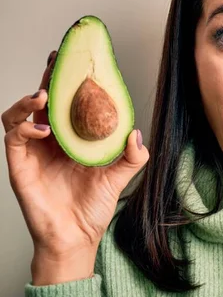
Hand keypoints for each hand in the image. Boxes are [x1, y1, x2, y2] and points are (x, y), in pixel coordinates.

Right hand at [2, 51, 148, 283]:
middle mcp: (51, 140)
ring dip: (29, 100)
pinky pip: (13, 138)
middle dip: (48, 78)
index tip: (79, 60)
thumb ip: (133, 156)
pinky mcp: (20, 165)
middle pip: (43, 100)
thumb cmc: (93, 207)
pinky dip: (25, 129)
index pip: (68, 102)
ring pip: (19, 114)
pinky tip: (43, 130)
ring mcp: (33, 151)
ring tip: (44, 96)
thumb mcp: (119, 177)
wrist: (76, 237)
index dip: (71, 81)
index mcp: (72, 138)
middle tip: (57, 60)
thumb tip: (136, 132)